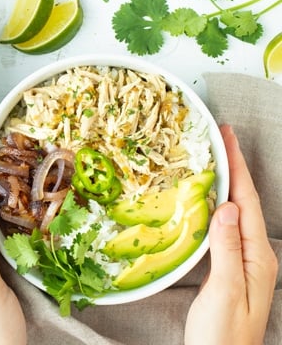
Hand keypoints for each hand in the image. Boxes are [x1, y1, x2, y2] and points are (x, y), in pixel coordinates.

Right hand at [185, 125, 277, 344]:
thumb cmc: (221, 335)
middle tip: (219, 140)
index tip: (227, 139)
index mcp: (256, 257)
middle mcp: (254, 255)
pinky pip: (225, 227)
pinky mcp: (230, 268)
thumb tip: (225, 208)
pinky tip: (206, 201)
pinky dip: (216, 206)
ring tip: (213, 161)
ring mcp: (244, 261)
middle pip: (244, 202)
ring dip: (225, 184)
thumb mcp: (224, 290)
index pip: (246, 202)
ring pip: (235, 213)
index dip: (236, 168)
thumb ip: (226, 248)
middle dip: (234, 168)